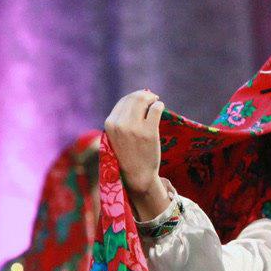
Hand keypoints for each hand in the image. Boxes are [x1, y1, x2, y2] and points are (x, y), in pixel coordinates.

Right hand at [104, 89, 165, 203]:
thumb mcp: (115, 137)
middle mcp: (120, 124)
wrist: (137, 175)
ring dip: (152, 98)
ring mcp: (134, 128)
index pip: (123, 101)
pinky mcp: (149, 132)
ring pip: (144, 100)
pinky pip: (156, 109)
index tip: (142, 99)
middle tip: (152, 98)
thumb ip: (120, 121)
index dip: (134, 97)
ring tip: (156, 102)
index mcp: (109, 124)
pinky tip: (160, 109)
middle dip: (145, 95)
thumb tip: (136, 99)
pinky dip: (159, 106)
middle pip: (134, 98)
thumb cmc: (127, 156)